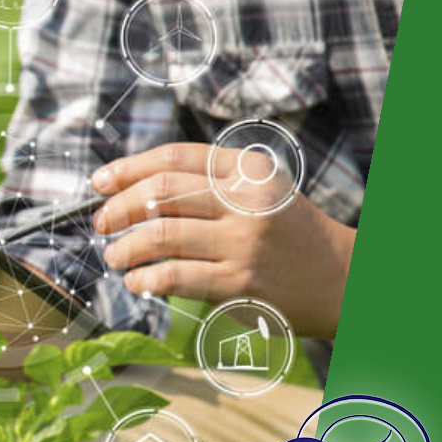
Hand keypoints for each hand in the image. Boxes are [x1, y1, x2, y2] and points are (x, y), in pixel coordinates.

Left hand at [90, 143, 355, 339]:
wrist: (341, 279)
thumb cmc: (285, 233)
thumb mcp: (258, 191)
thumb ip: (206, 182)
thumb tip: (128, 186)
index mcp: (249, 169)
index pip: (173, 158)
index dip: (127, 169)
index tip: (100, 182)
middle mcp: (247, 199)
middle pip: (159, 193)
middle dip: (117, 208)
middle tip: (101, 224)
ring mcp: (244, 242)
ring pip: (160, 236)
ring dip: (124, 248)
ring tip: (115, 256)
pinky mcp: (239, 283)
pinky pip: (174, 276)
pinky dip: (144, 279)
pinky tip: (138, 281)